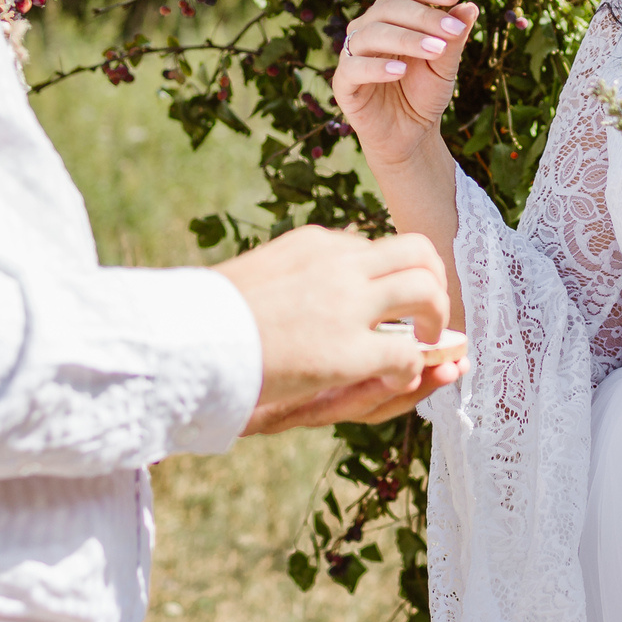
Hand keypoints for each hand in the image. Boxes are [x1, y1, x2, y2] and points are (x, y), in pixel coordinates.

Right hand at [217, 227, 452, 427]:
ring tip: (425, 343)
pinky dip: (412, 366)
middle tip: (426, 316)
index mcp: (314, 244)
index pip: (375, 247)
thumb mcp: (255, 278)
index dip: (392, 276)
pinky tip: (396, 377)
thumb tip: (290, 292)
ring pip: (425, 291)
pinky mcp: (348, 351)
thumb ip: (287, 278)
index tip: (390, 301)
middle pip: (417, 252)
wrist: (185, 338)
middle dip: (434, 281)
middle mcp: (339, 264)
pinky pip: (406, 353)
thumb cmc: (207, 317)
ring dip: (436, 319)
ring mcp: (347, 305)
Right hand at [330, 0, 478, 169]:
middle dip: (424, 16)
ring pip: (372, 33)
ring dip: (406, 38)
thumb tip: (470, 7)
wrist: (411, 133)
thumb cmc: (425, 92)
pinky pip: (354, 67)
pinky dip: (377, 67)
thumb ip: (454, 38)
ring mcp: (353, 53)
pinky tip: (401, 70)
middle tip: (453, 30)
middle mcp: (369, 27)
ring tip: (435, 50)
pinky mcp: (343, 82)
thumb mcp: (445, 65)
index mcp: (393, 15)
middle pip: (389, 7)